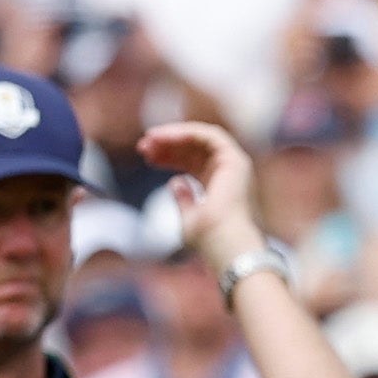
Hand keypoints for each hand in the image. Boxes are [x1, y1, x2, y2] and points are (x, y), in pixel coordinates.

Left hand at [140, 119, 263, 258]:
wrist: (226, 244)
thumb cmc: (209, 239)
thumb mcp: (188, 218)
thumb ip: (183, 199)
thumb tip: (175, 182)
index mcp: (219, 187)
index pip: (192, 164)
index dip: (168, 158)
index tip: (146, 157)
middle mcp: (229, 174)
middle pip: (194, 150)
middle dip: (167, 146)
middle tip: (142, 147)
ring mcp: (235, 165)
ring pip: (200, 138)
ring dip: (173, 136)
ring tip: (149, 139)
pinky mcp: (236, 159)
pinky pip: (208, 135)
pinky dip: (185, 133)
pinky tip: (163, 138)